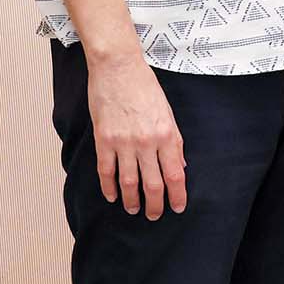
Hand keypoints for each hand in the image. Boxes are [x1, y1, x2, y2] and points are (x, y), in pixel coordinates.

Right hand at [87, 52, 186, 218]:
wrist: (118, 68)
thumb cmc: (145, 87)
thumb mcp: (168, 113)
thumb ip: (175, 142)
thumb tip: (180, 166)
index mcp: (167, 135)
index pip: (175, 174)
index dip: (178, 195)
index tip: (178, 207)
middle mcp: (147, 142)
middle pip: (153, 184)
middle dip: (155, 204)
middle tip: (154, 216)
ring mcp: (123, 142)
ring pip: (129, 181)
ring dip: (132, 200)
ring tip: (134, 210)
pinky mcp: (103, 139)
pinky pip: (106, 170)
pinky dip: (109, 187)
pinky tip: (112, 196)